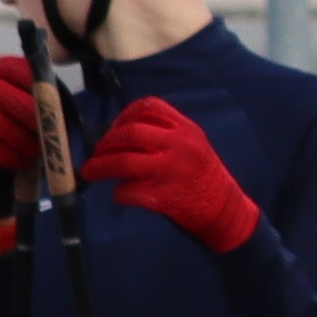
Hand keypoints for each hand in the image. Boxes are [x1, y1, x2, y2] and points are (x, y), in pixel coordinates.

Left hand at [79, 95, 261, 256]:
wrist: (226, 209)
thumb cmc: (205, 175)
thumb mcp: (193, 143)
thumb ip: (165, 132)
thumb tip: (121, 132)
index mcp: (186, 129)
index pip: (148, 107)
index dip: (124, 115)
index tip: (114, 128)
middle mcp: (179, 146)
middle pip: (130, 133)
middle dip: (106, 142)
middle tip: (96, 153)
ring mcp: (171, 172)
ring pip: (124, 162)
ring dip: (100, 166)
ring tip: (90, 171)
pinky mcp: (164, 198)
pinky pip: (129, 191)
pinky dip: (118, 192)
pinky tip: (119, 193)